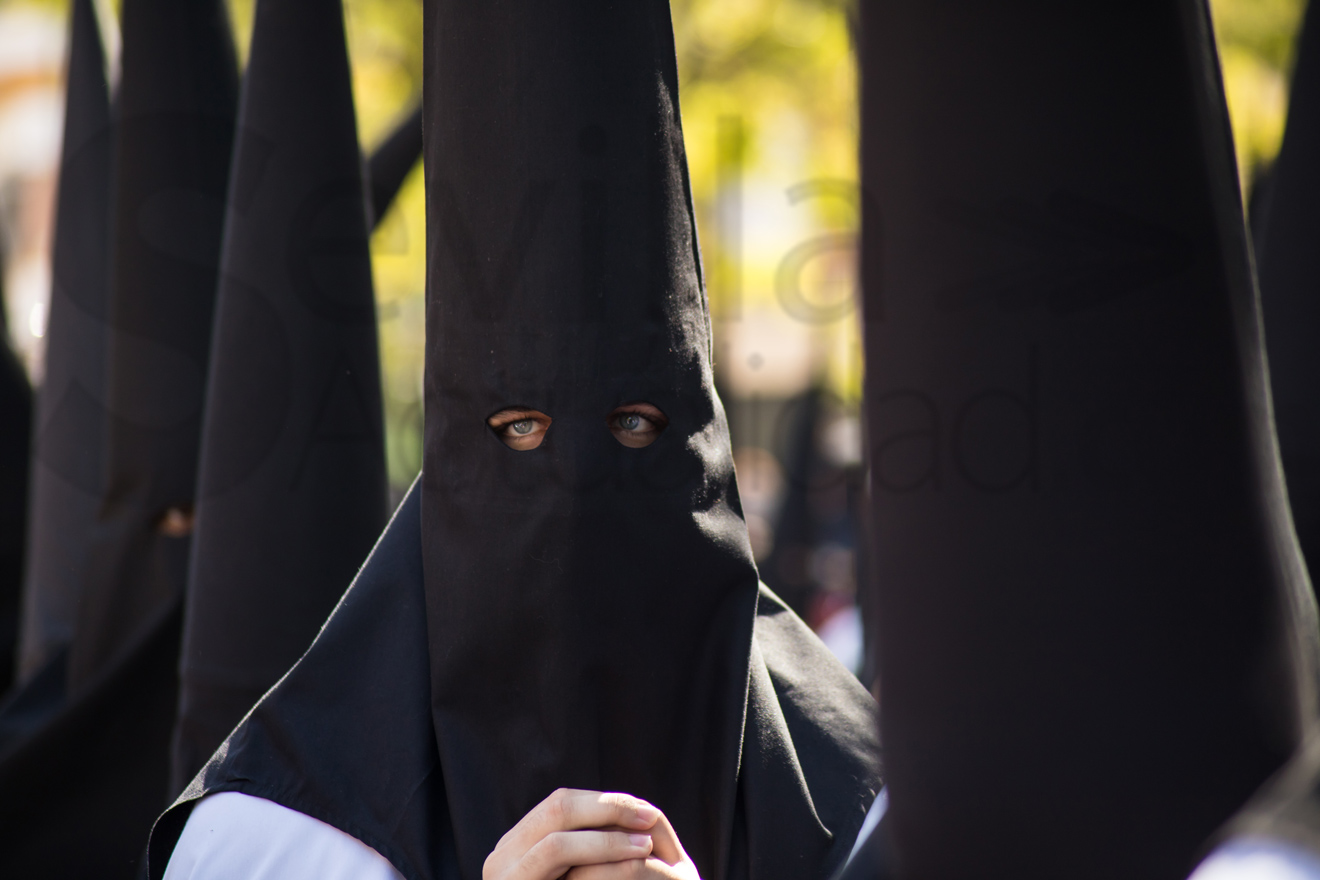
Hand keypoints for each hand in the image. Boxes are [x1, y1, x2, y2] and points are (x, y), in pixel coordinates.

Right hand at [483, 788, 701, 879]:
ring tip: (647, 843)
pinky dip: (600, 849)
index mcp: (514, 848)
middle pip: (558, 806)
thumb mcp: (574, 874)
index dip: (603, 802)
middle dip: (610, 807)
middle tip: (650, 816)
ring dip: (609, 836)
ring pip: (558, 834)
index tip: (642, 808)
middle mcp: (500, 857)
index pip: (561, 804)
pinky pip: (557, 852)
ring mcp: (502, 874)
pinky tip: (636, 861)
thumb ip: (584, 851)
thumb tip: (629, 813)